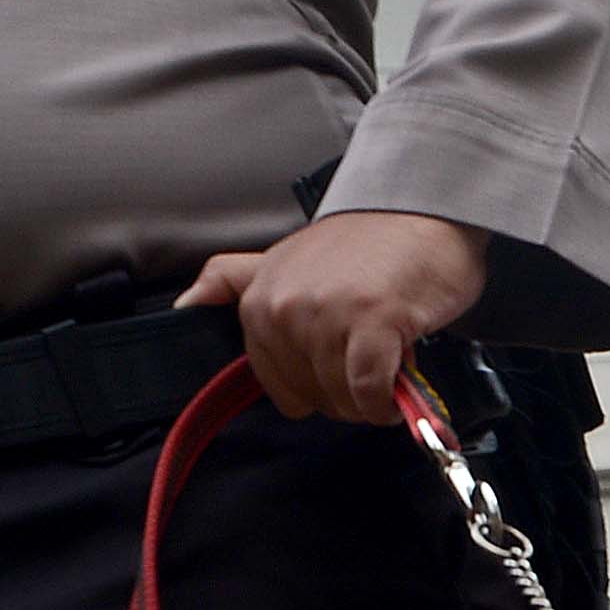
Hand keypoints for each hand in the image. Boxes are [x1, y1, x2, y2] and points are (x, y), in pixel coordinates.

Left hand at [183, 206, 490, 421]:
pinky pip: (369, 392)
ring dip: (373, 398)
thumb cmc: (367, 242)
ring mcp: (326, 315)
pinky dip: (387, 401)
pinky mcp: (371, 323)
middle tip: (371, 356)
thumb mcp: (281, 256)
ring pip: (343, 400)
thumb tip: (185, 304)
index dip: (319, 386)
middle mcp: (285, 308)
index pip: (280, 387)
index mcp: (259, 300)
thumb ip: (232, 281)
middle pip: (314, 399)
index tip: (342, 362)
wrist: (424, 209)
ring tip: (389, 360)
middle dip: (347, 392)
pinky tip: (400, 382)